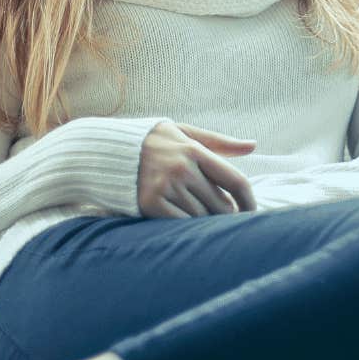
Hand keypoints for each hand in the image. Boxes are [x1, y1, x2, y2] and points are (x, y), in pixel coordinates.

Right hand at [136, 122, 257, 217]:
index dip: (249, 201)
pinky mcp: (150, 204)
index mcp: (194, 150)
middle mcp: (181, 169)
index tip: (252, 212)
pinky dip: (186, 226)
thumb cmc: (152, 141)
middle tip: (218, 214)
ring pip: (202, 218)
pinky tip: (183, 221)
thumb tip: (253, 146)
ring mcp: (165, 187)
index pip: (235, 181)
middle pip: (221, 205)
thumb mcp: (184, 133)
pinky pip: (181, 224)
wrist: (105, 149)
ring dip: (205, 221)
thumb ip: (219, 142)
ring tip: (198, 215)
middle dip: (224, 213)